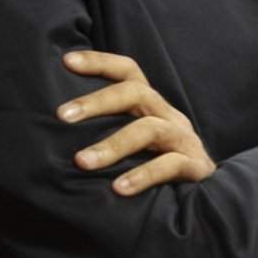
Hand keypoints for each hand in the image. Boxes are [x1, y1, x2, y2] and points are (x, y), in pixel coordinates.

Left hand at [58, 51, 213, 194]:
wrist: (208, 196)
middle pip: (136, 93)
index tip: (67, 61)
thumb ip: (105, 133)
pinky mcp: (195, 166)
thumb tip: (49, 136)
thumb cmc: (156, 168)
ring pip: (149, 130)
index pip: (129, 73)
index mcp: (151, 107)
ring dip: (113, 145)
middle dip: (97, 102)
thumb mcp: (134, 144)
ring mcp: (184, 139)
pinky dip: (142, 175)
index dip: (101, 62)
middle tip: (61, 116)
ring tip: (82, 162)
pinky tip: (118, 189)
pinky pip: (170, 165)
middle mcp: (169, 116)